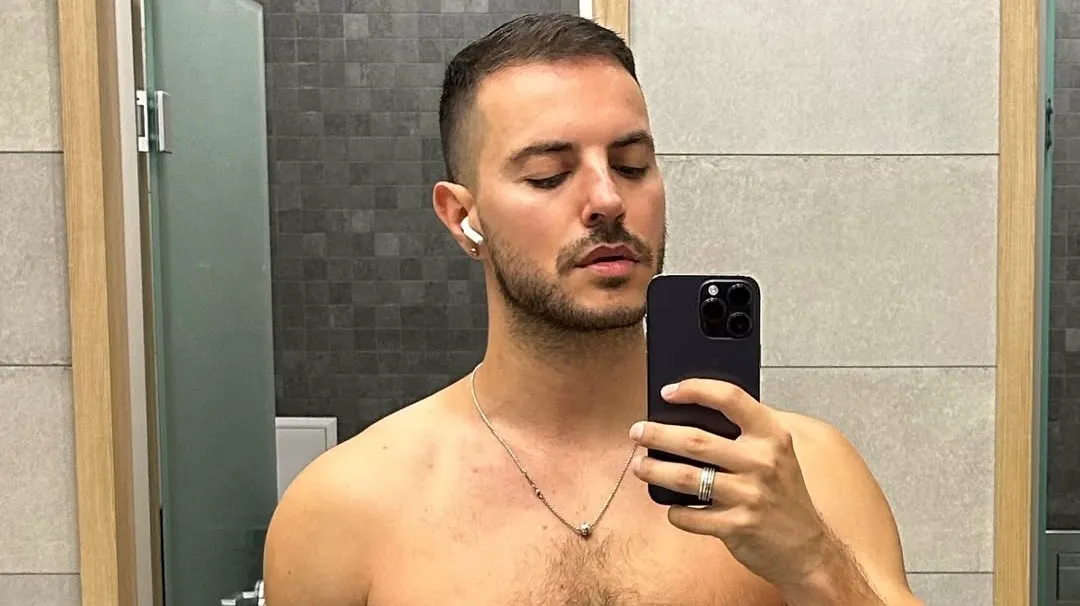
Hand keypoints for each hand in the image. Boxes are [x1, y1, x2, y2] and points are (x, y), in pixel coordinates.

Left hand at [628, 379, 831, 594]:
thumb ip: (747, 432)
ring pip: (686, 477)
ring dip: (654, 470)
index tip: (669, 392)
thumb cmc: (784, 497)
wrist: (808, 549)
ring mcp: (750, 495)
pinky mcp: (738, 526)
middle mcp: (762, 462)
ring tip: (639, 466)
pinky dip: (675, 512)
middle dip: (657, 434)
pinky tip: (672, 507)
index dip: (695, 389)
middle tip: (637, 431)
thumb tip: (692, 413)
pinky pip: (690, 515)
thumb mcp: (778, 454)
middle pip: (695, 440)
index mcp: (772, 436)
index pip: (730, 398)